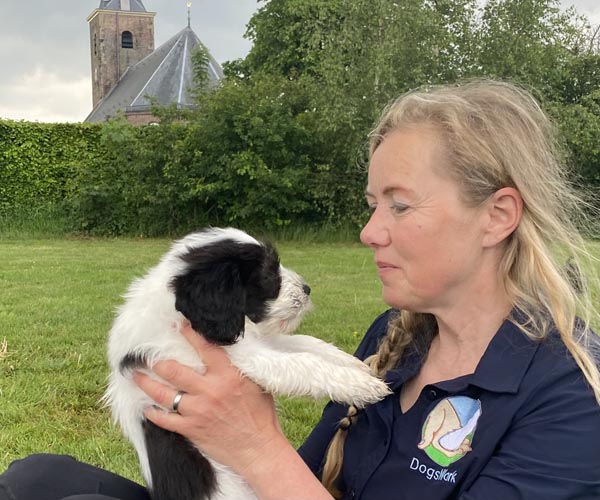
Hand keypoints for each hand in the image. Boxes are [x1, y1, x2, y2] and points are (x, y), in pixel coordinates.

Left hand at [133, 324, 284, 476]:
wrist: (258, 448)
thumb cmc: (261, 415)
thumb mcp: (255, 383)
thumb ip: (239, 367)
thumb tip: (228, 351)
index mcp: (228, 375)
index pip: (205, 348)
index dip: (190, 334)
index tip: (180, 325)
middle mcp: (209, 391)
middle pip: (174, 370)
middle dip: (158, 362)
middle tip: (148, 357)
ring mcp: (197, 411)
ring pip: (163, 394)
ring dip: (146, 384)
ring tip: (136, 376)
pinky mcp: (191, 429)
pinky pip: (164, 419)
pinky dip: (152, 414)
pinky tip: (146, 408)